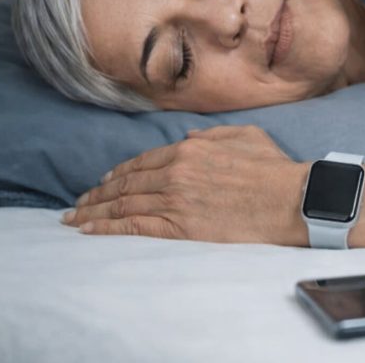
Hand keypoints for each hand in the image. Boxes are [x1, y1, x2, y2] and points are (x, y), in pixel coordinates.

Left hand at [61, 125, 309, 245]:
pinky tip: (88, 230)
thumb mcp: (245, 136)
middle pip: (125, 184)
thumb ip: (213, 133)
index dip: (118, 172)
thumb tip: (188, 137)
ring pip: (122, 205)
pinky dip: (106, 228)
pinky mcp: (180, 228)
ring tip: (74, 218)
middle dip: (97, 194)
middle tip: (78, 202)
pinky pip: (133, 227)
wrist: (290, 199)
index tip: (103, 181)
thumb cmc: (274, 168)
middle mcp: (175, 173)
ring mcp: (175, 201)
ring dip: (93, 212)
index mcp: (189, 149)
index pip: (141, 162)